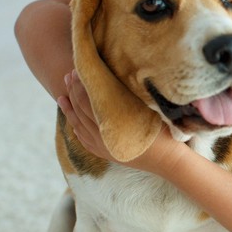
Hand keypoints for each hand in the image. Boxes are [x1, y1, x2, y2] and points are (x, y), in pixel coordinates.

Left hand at [57, 71, 185, 173]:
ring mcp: (102, 148)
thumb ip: (127, 97)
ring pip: (78, 126)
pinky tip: (72, 120)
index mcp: (112, 125)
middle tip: (68, 76)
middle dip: (73, 92)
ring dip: (70, 109)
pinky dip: (76, 127)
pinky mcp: (104, 154)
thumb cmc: (162, 132)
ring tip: (62, 96)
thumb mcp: (146, 111)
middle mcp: (102, 138)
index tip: (77, 70)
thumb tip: (111, 78)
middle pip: (80, 111)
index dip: (81, 85)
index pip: (88, 101)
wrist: (169, 160)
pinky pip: (83, 139)